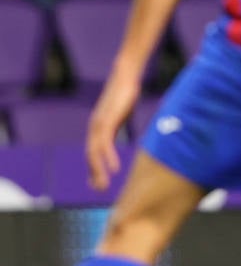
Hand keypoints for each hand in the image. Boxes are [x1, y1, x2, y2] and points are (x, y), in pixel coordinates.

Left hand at [87, 60, 140, 190]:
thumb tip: (124, 130)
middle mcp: (95, 128)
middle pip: (90, 156)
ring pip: (94, 154)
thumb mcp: (122, 113)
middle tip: (99, 190)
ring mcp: (99, 125)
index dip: (94, 168)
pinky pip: (105, 145)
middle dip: (94, 174)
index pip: (92, 152)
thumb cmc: (125, 93)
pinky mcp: (107, 122)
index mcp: (99, 127)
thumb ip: (120, 125)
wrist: (124, 75)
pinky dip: (109, 159)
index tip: (97, 182)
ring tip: (103, 186)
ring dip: (98, 171)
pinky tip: (114, 170)